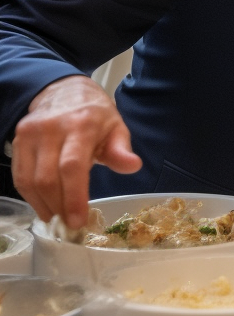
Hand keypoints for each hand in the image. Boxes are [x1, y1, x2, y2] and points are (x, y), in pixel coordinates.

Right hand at [12, 76, 142, 227]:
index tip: (78, 220)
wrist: (64, 90)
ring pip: (29, 179)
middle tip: (70, 225)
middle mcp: (51, 129)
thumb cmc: (95, 114)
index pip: (72, 166)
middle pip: (47, 177)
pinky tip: (44, 205)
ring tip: (57, 218)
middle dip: (58, 206)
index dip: (73, 197)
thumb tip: (133, 165)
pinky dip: (30, 195)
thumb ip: (121, 149)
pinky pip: (19, 175)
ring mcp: (30, 134)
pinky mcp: (17, 140)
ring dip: (42, 205)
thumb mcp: (116, 127)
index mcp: (81, 125)